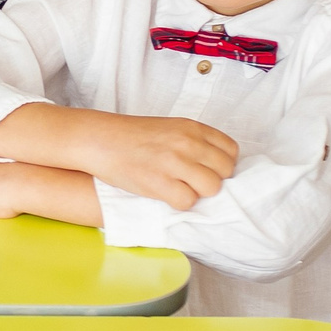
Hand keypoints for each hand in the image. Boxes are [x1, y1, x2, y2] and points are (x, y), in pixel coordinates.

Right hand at [0, 103, 238, 210]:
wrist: (98, 139)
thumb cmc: (131, 137)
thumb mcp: (170, 128)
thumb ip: (193, 142)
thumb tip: (214, 166)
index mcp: (192, 128)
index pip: (231, 151)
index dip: (222, 165)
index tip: (208, 170)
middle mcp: (187, 142)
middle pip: (225, 171)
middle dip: (213, 180)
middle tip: (194, 183)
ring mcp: (174, 162)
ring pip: (211, 187)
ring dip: (199, 193)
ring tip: (181, 190)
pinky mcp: (158, 182)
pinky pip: (187, 201)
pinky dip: (179, 203)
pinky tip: (166, 196)